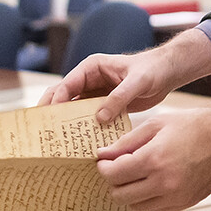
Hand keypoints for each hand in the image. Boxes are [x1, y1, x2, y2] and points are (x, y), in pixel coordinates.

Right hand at [37, 27, 210, 124]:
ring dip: (65, 122)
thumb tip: (99, 117)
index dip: (56, 100)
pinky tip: (79, 142)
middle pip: (63, 96)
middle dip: (52, 112)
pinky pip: (88, 117)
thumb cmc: (152, 70)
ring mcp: (95, 93)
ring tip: (56, 140)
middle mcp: (89, 79)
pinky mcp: (104, 105)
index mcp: (92, 67)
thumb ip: (119, 98)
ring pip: (73, 108)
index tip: (49, 117)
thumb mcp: (137, 82)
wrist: (167, 73)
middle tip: (43, 131)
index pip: (67, 84)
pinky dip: (83, 127)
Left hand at [95, 90, 210, 210]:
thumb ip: (126, 142)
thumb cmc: (194, 126)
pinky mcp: (184, 204)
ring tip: (137, 173)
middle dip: (114, 182)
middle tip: (118, 168)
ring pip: (135, 205)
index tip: (104, 161)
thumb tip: (103, 155)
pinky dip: (148, 197)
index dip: (103, 168)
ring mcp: (175, 197)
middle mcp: (163, 183)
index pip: (113, 175)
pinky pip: (154, 208)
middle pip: (120, 195)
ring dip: (130, 191)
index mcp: (153, 159)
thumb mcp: (156, 124)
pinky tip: (154, 180)